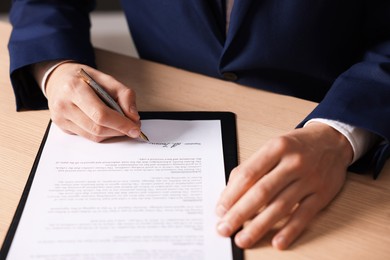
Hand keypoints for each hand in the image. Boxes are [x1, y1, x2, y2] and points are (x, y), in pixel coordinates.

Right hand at [42, 62, 140, 141]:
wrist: (58, 79)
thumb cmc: (84, 79)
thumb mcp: (106, 78)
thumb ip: (124, 94)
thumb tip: (133, 117)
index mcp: (74, 88)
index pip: (101, 114)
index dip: (121, 124)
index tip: (135, 127)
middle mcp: (63, 105)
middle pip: (97, 128)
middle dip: (119, 130)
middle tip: (133, 127)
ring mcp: (60, 118)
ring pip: (94, 136)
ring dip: (112, 134)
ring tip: (121, 125)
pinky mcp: (62, 127)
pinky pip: (88, 137)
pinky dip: (102, 134)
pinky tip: (108, 126)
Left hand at [215, 122, 352, 249]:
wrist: (333, 140)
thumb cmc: (297, 145)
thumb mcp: (273, 146)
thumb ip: (252, 168)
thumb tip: (230, 194)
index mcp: (276, 147)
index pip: (248, 174)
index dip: (231, 195)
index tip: (220, 210)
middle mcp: (293, 162)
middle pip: (262, 192)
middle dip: (240, 214)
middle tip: (225, 228)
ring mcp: (310, 179)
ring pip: (280, 206)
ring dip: (259, 226)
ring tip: (243, 239)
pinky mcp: (322, 194)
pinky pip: (304, 215)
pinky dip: (290, 230)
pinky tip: (277, 242)